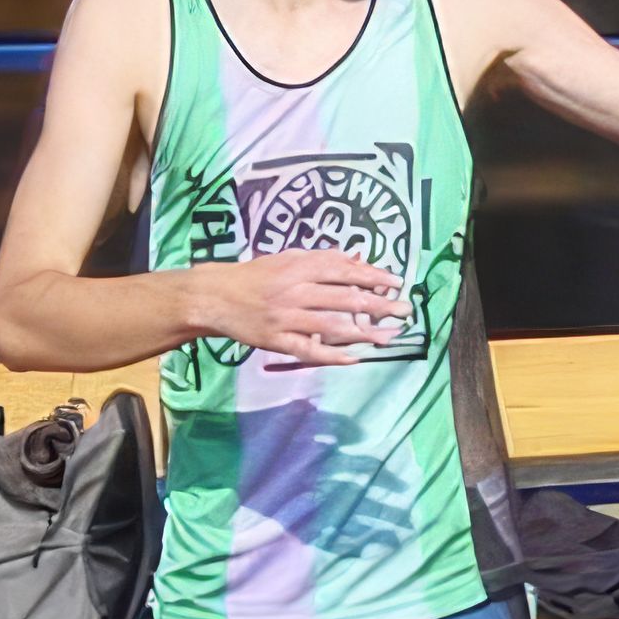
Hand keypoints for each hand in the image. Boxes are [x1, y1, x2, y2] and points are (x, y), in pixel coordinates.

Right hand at [193, 250, 405, 367]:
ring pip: (331, 325)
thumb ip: (320, 259)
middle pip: (343, 297)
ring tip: (389, 336)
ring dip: (363, 332)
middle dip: (378, 304)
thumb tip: (357, 259)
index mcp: (297, 267)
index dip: (372, 275)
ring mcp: (285, 317)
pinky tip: (354, 359)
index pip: (342, 270)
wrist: (213, 296)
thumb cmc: (255, 276)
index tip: (396, 282)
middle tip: (404, 309)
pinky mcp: (276, 340)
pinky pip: (308, 350)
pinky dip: (332, 355)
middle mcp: (294, 290)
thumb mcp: (286, 259)